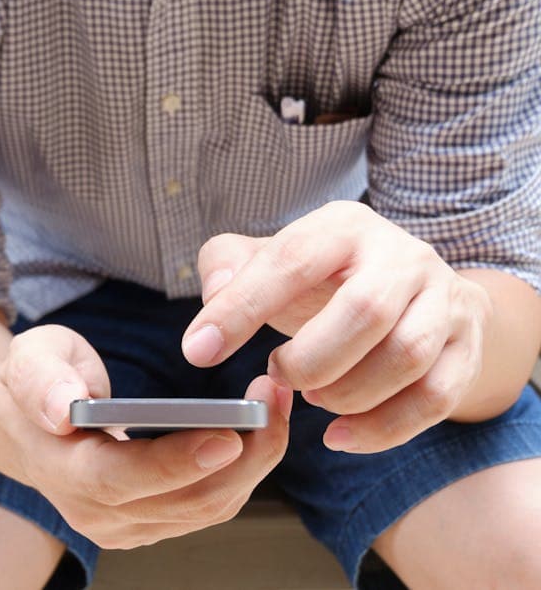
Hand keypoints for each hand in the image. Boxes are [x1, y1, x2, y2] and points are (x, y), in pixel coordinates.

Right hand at [0, 324, 291, 548]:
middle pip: (183, 501)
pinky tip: (261, 428)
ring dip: (255, 461)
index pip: (121, 480)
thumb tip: (63, 409)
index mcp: (61, 471)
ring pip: (208, 508)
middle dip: (243, 455)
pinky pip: (210, 505)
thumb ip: (42, 379)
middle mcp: (95, 513)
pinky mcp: (154, 523)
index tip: (228, 436)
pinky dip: (244, 469)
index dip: (176, 464)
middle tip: (272, 397)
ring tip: (275, 403)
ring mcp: (127, 526)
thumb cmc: (37, 383)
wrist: (30, 425)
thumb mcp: (28, 358)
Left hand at [183, 200, 492, 453]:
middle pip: (364, 311)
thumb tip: (214, 296)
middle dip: (310, 359)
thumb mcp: (269, 258)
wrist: (410, 289)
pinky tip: (341, 436)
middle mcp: (402, 256)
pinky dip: (383, 429)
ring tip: (313, 397)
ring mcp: (443, 300)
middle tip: (278, 375)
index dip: (241, 308)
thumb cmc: (321, 278)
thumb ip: (227, 266)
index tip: (198, 351)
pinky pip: (435, 397)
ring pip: (406, 356)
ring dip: (347, 393)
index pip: (290, 261)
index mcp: (342, 227)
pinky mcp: (466, 346)